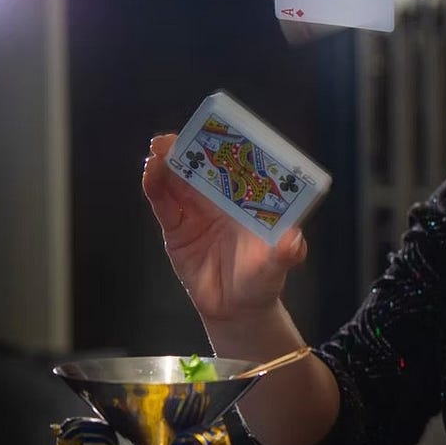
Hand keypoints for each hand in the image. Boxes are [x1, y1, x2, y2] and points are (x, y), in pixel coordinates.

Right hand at [142, 133, 306, 322]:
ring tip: (159, 151)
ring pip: (181, 181)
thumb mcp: (277, 265)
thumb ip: (285, 253)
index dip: (230, 150)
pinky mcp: (178, 227)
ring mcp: (198, 212)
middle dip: (194, 150)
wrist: (235, 309)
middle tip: (180, 137)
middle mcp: (224, 201)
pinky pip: (165, 204)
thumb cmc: (262, 280)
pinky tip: (150, 173)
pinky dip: (156, 187)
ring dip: (169, 164)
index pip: (240, 169)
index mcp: (250, 201)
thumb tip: (295, 240)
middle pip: (207, 169)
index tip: (220, 135)